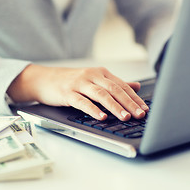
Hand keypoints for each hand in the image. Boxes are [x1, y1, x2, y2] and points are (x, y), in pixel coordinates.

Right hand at [7, 64, 148, 120]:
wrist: (44, 79)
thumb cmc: (71, 81)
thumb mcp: (94, 80)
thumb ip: (115, 84)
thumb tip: (136, 87)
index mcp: (101, 73)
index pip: (122, 86)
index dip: (134, 98)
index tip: (144, 109)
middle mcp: (92, 76)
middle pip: (114, 89)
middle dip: (129, 103)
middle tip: (139, 114)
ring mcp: (79, 83)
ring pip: (101, 95)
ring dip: (114, 106)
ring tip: (125, 117)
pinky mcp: (67, 93)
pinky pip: (82, 102)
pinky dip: (93, 109)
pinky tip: (101, 117)